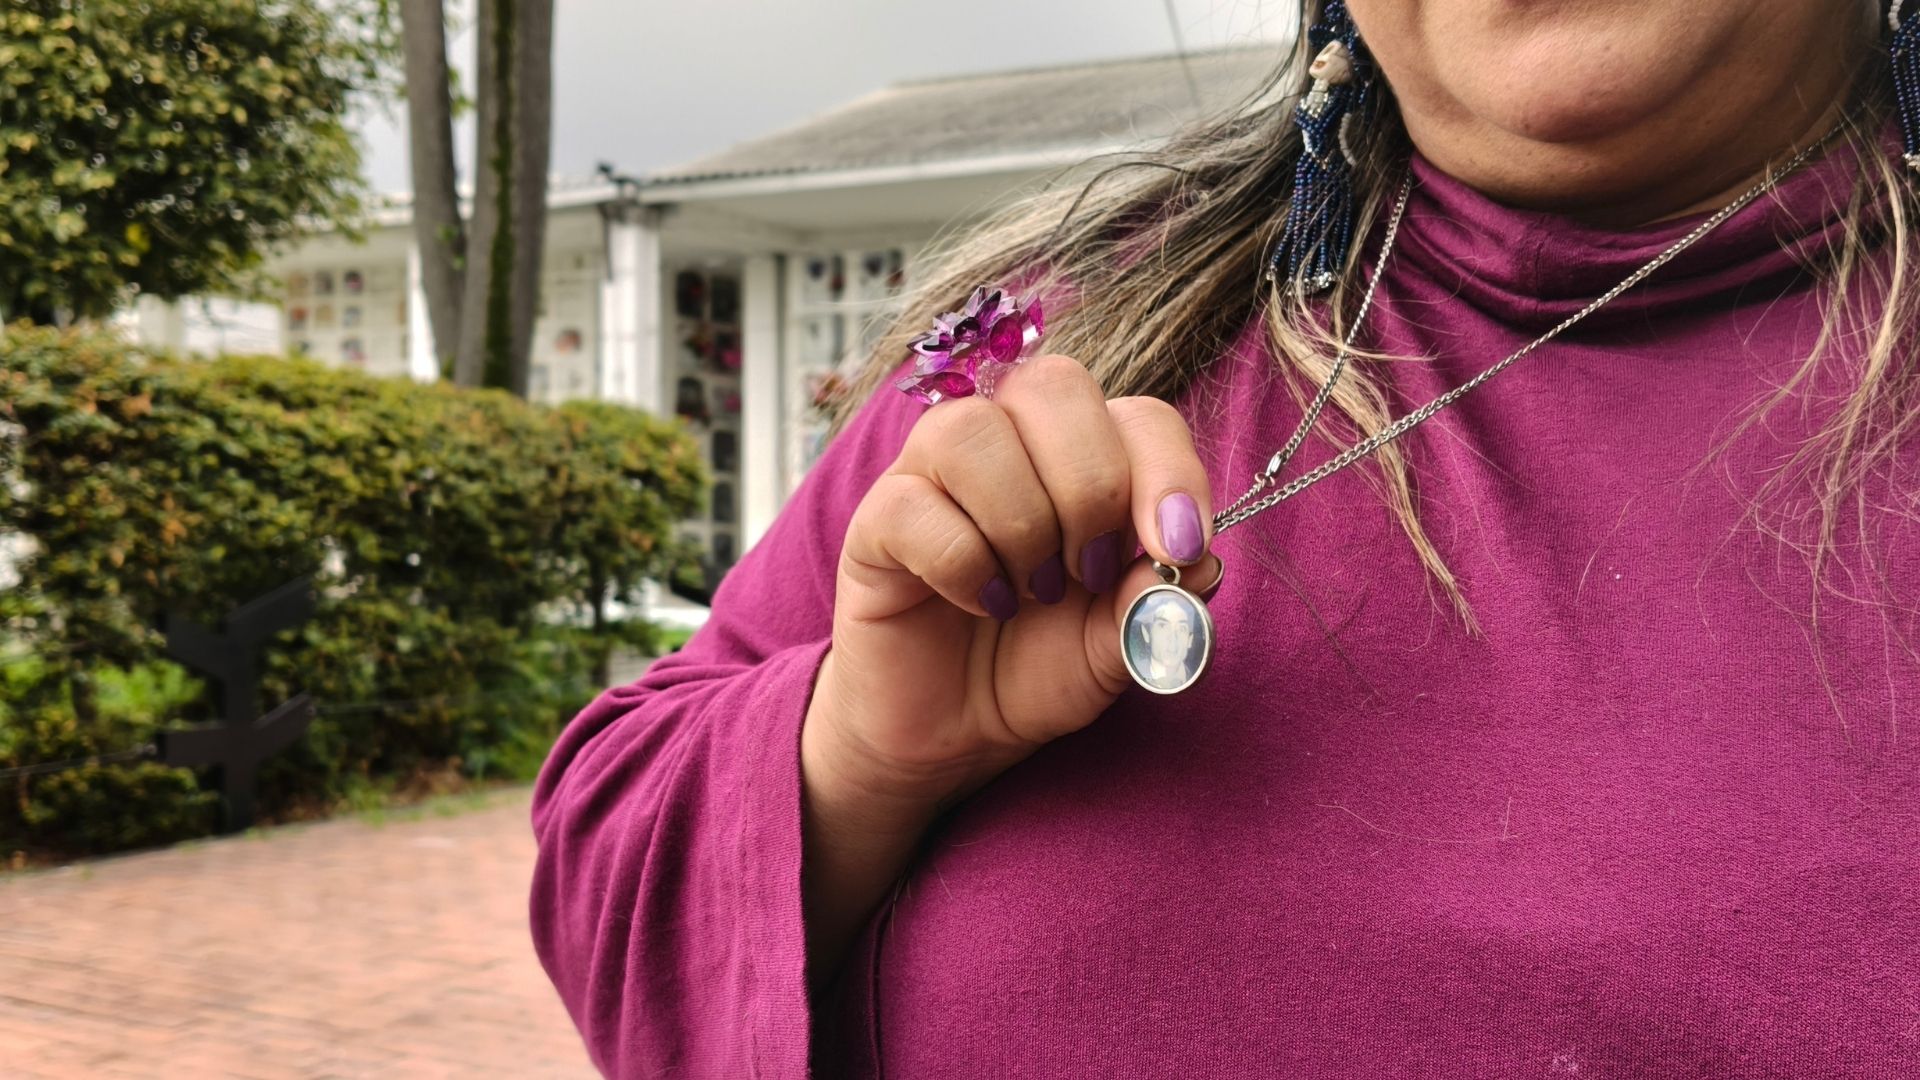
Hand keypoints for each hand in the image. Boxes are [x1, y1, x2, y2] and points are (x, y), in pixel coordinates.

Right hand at [808, 354, 1218, 805]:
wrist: (955, 733)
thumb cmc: (1038, 666)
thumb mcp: (1119, 645)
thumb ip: (1157, 603)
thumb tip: (1194, 563)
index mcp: (1082, 457)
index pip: (1139, 414)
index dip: (1169, 471)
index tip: (1177, 549)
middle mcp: (1006, 442)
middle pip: (1052, 387)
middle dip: (1090, 488)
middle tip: (1088, 573)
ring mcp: (932, 472)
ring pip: (973, 431)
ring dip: (1022, 524)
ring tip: (1031, 592)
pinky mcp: (876, 520)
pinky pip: (917, 506)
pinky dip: (963, 564)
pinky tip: (981, 604)